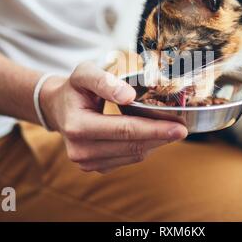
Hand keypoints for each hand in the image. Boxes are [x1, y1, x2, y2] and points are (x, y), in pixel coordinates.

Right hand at [39, 62, 187, 172]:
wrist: (58, 109)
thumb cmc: (75, 88)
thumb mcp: (84, 74)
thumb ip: (104, 81)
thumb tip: (129, 96)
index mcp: (77, 126)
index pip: (124, 130)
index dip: (155, 129)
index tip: (180, 127)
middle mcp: (80, 151)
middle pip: (132, 146)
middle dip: (161, 137)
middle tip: (183, 128)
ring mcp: (87, 163)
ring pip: (133, 156)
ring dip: (154, 143)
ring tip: (169, 129)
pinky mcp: (95, 168)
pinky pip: (128, 160)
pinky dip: (143, 148)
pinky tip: (151, 135)